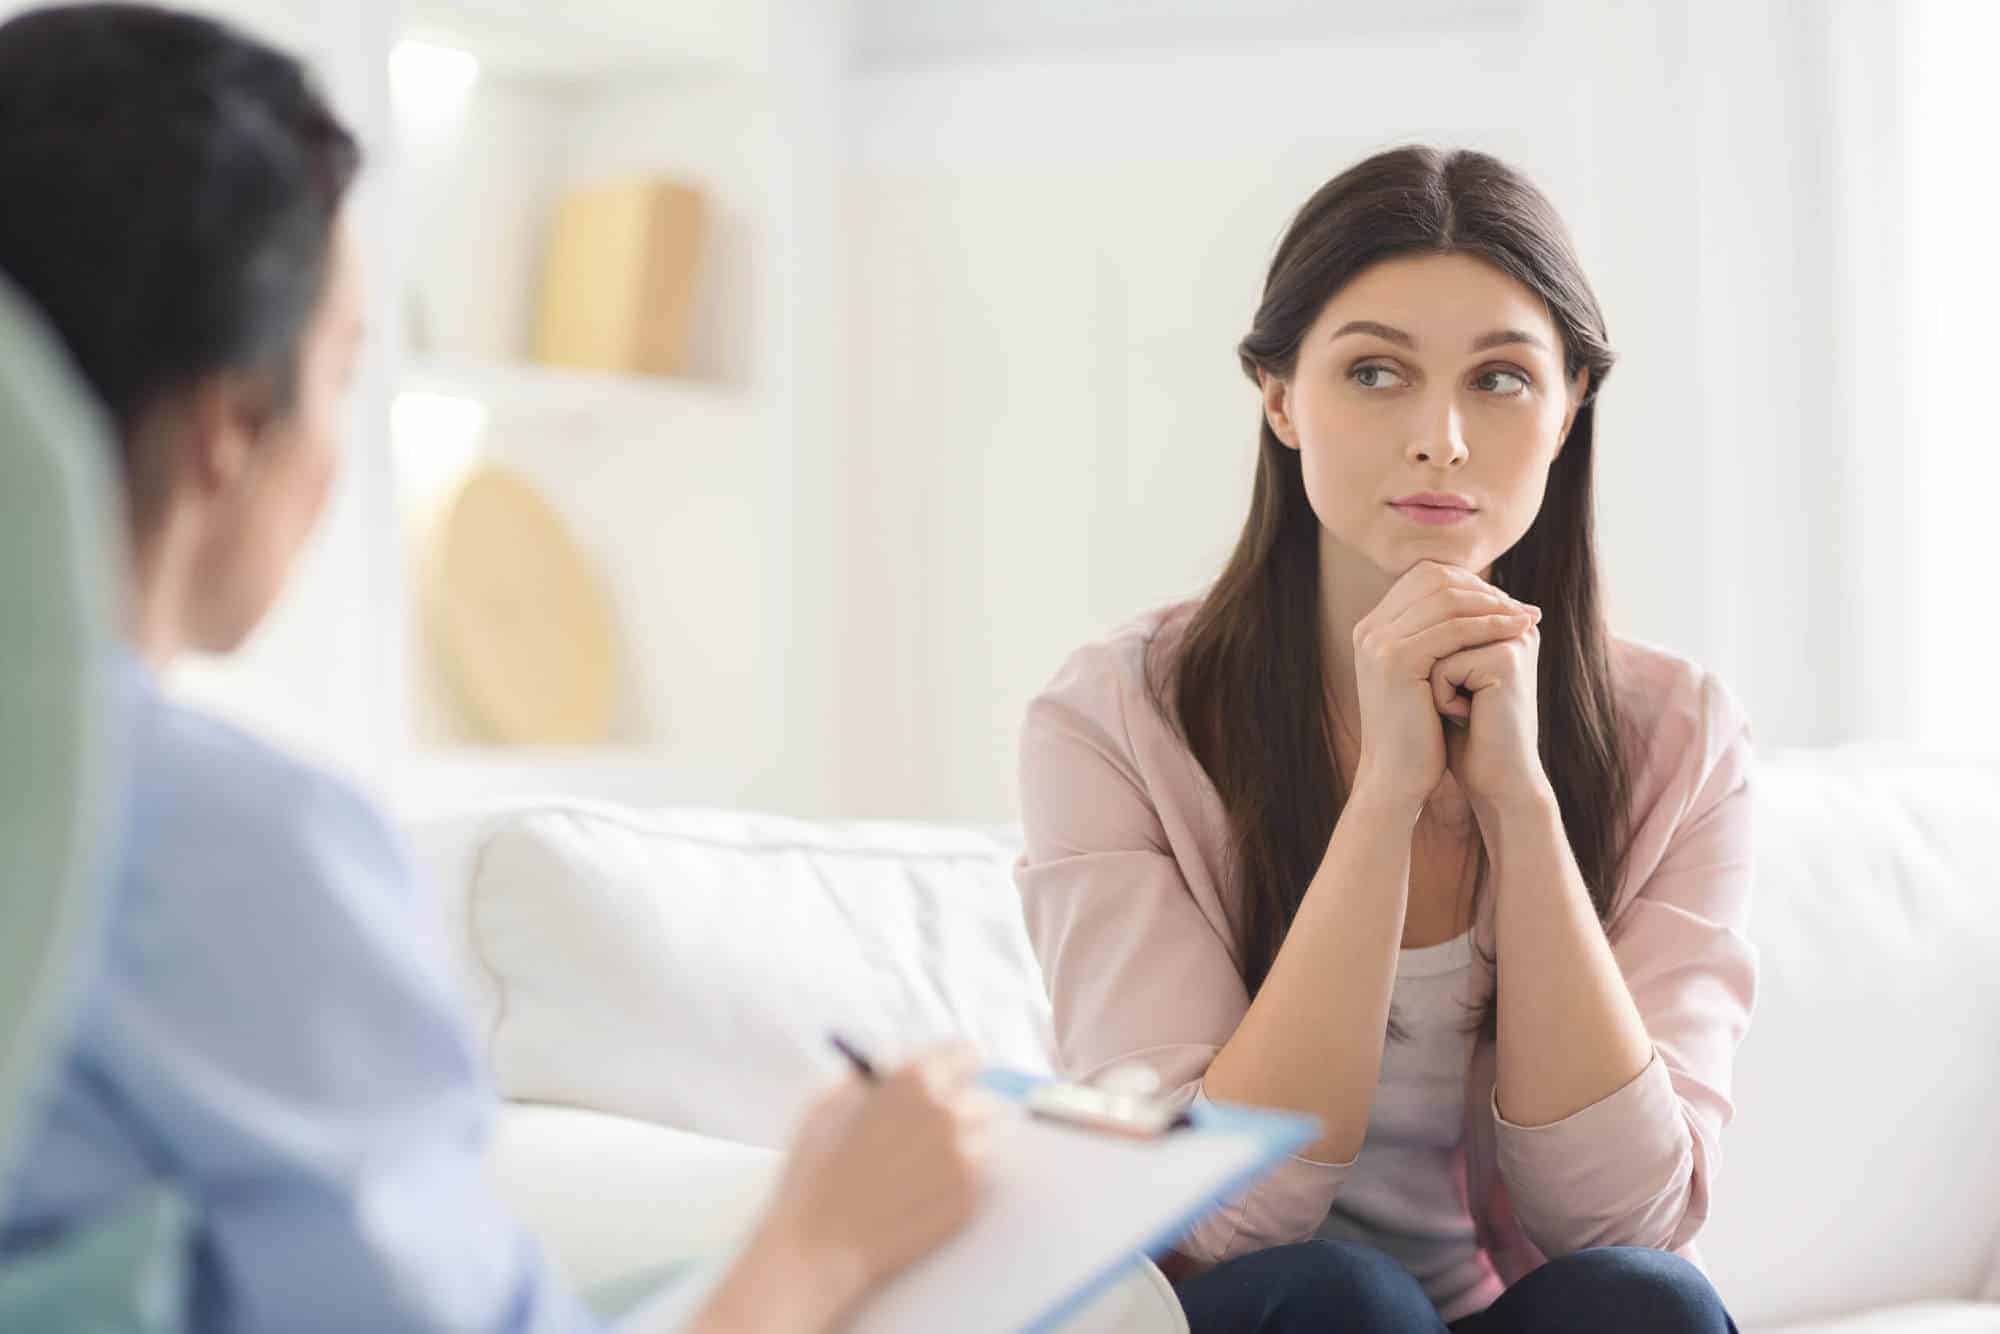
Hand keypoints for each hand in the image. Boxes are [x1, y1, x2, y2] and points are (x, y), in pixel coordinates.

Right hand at [751, 1043, 993, 1325]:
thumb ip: (874, 1078)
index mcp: (916, 1080)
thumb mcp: (830, 1102)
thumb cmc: (815, 1172)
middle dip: (962, 1109)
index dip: (956, 1065)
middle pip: (983, 1097)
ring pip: (988, 1138)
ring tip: (927, 1165)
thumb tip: (897, 1068)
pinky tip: (927, 1190)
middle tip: (932, 1130)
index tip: (955, 1075)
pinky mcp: (970, 1199)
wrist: (819, 1245)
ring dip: (968, 1144)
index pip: (966, 1052)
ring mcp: (966, 1158)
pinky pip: (983, 1177)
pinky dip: (964, 1178)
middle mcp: (949, 1113)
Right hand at [1350, 561, 1540, 811]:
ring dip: (1493, 604)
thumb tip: (1478, 606)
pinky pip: (1453, 629)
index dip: (1469, 584)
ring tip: (1527, 617)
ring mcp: (1379, 642)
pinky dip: (1490, 625)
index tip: (1506, 603)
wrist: (1396, 778)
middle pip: (1433, 579)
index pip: (1424, 578)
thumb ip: (1436, 641)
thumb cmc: (1418, 734)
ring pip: (1446, 599)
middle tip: (1522, 606)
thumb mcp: (1424, 678)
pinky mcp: (1397, 660)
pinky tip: (1517, 632)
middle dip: (1483, 589)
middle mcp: (1369, 629)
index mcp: (1372, 629)